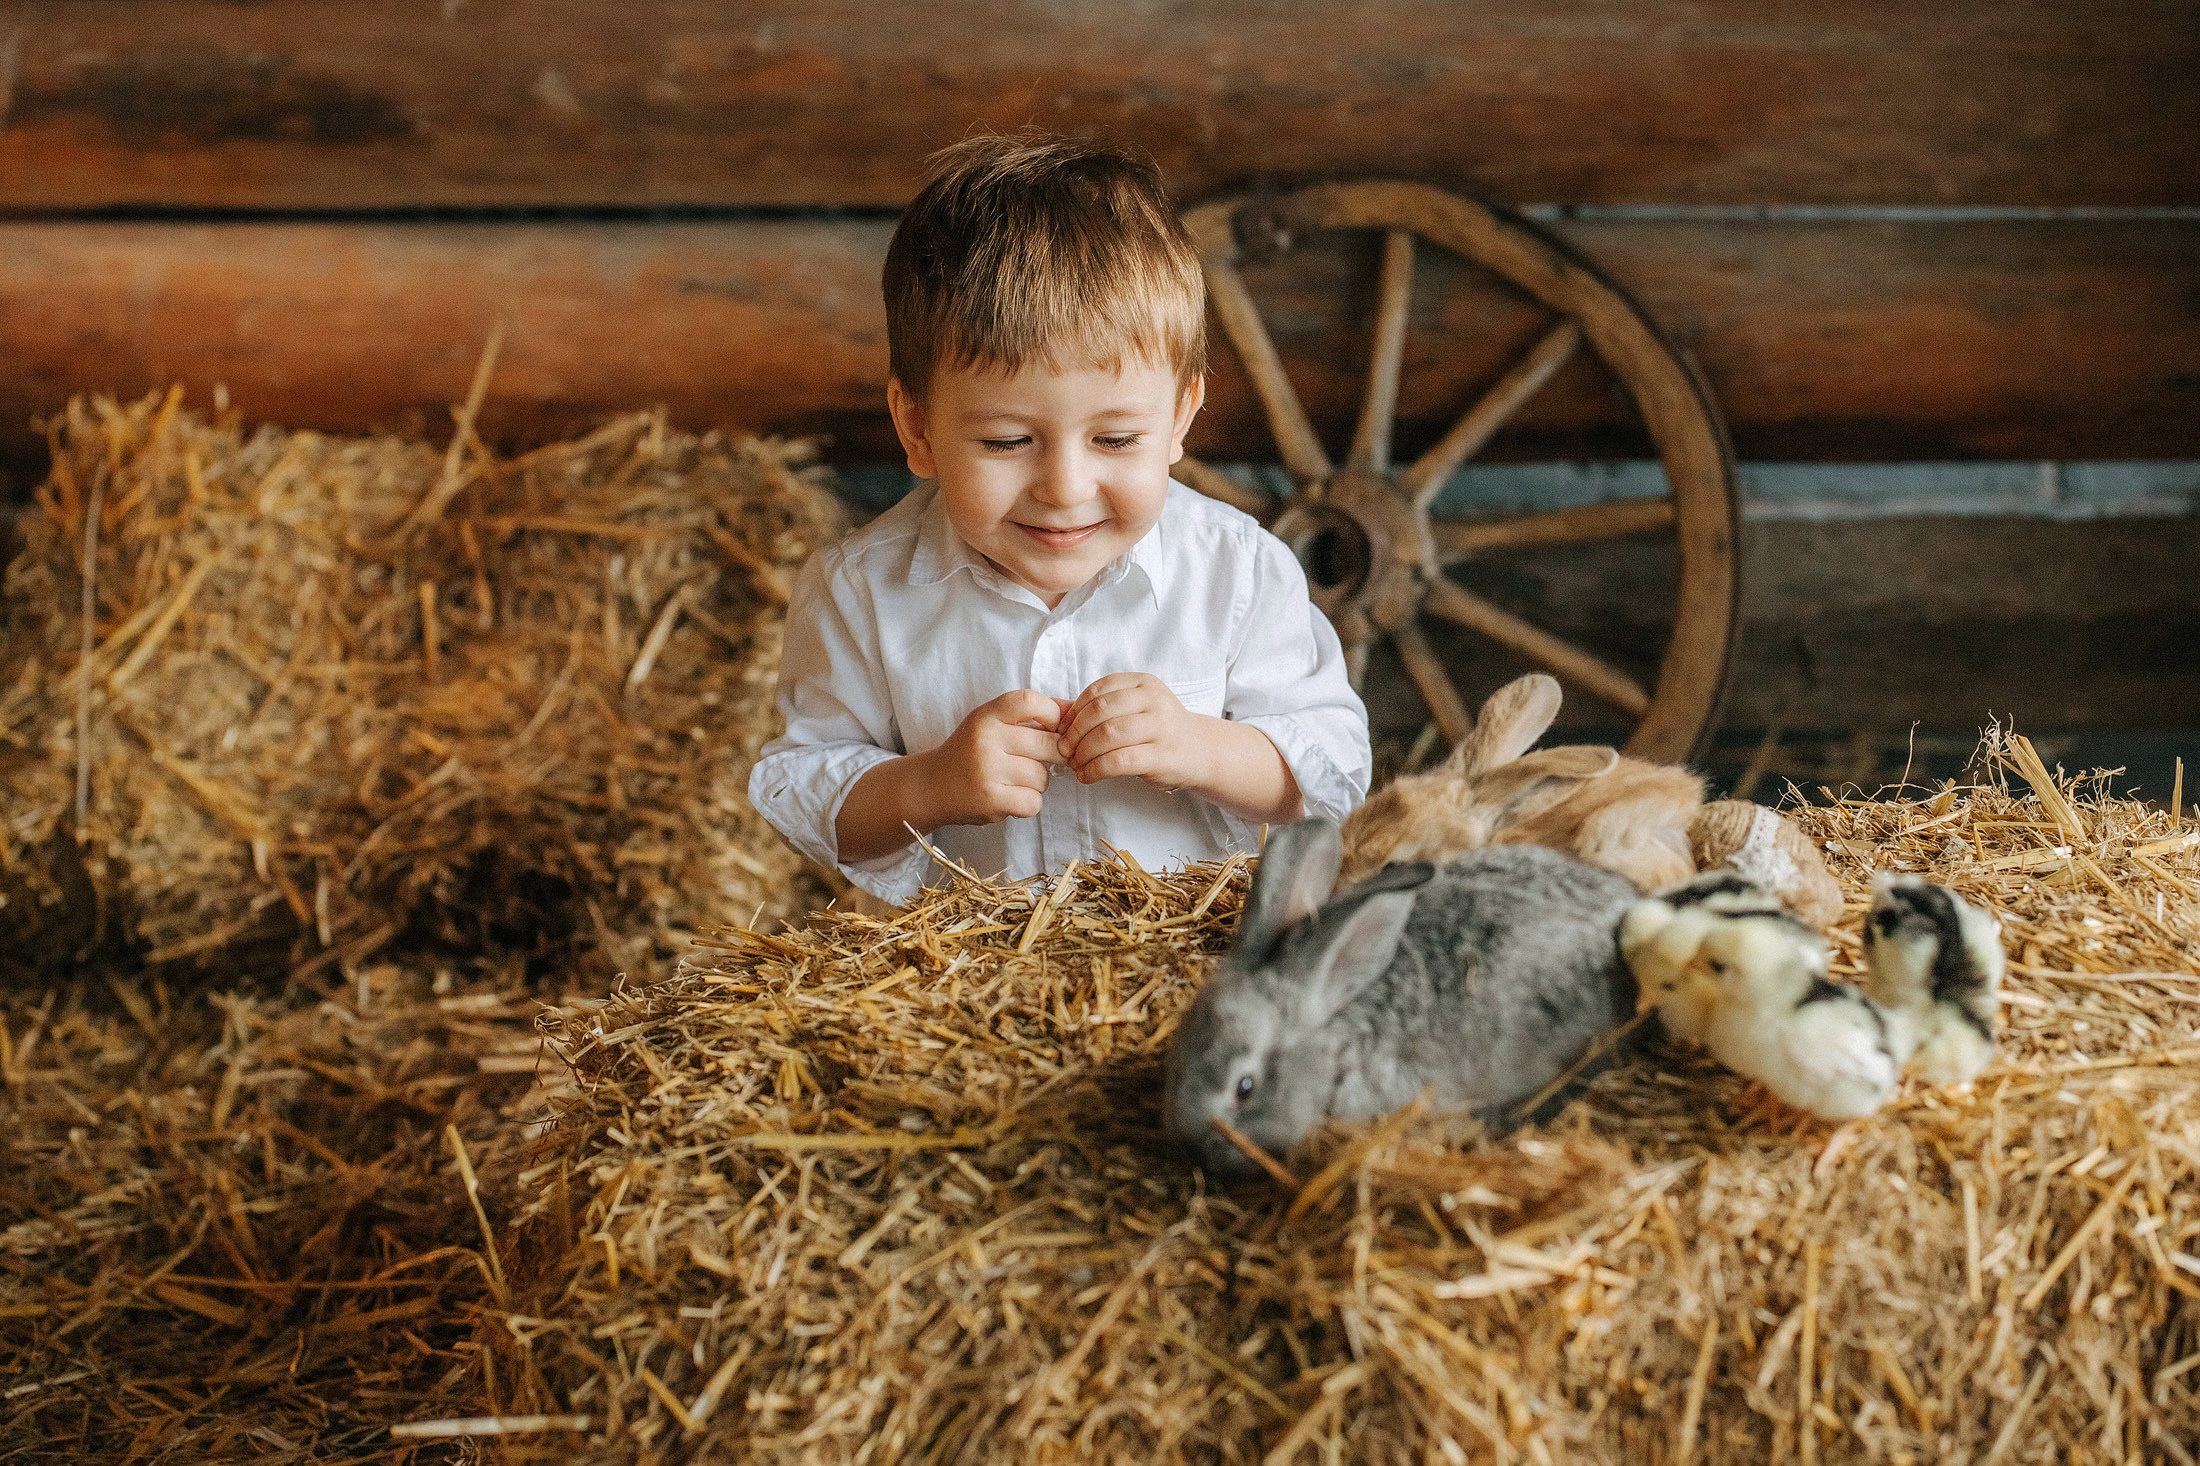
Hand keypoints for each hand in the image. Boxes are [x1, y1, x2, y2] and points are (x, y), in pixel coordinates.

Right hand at [921, 689, 1071, 826]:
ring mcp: (987, 771)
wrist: (931, 786)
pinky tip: (1010, 796)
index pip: (1032, 702)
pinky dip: (1028, 802)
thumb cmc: (971, 751)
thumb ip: (1031, 715)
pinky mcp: (991, 800)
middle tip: (1038, 759)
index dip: (1052, 714)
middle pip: (1048, 744)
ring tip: (1014, 779)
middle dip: (1053, 755)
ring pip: (1043, 777)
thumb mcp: (992, 723)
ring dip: (1037, 782)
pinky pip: (1034, 801)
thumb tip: (1075, 710)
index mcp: (986, 715)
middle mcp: (986, 739)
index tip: (1050, 727)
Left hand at [1057, 673, 1208, 791]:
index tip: (1062, 730)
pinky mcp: (1162, 756)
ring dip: (1083, 753)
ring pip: (1109, 736)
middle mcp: (1154, 700)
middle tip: (1063, 750)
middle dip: (1075, 733)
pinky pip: (1120, 761)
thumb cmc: (1156, 730)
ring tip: (1075, 765)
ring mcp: (1161, 727)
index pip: (1097, 691)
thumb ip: (1094, 708)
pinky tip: (1088, 776)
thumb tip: (1050, 709)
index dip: (1074, 711)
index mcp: (1143, 683)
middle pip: (1100, 712)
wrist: (1199, 751)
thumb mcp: (1130, 710)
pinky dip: (1096, 770)